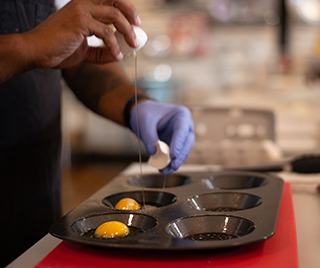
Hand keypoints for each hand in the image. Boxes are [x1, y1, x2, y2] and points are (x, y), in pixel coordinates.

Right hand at [23, 0, 140, 68]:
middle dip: (131, 12)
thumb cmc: (57, 49)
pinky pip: (106, 33)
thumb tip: (118, 56)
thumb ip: (101, 52)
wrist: (36, 51)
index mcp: (83, 6)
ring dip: (127, 31)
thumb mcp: (85, 51)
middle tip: (138, 28)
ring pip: (114, 15)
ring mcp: (81, 10)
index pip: (109, 1)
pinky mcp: (80, 22)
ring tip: (133, 45)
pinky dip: (114, 45)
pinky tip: (117, 55)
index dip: (125, 9)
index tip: (135, 23)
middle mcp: (83, 3)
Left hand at [130, 100, 194, 174]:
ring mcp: (181, 137)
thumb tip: (154, 153)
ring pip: (182, 152)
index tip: (174, 155)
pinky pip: (175, 156)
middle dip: (181, 156)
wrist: (143, 115)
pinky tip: (162, 169)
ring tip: (164, 171)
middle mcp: (185, 127)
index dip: (179, 143)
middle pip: (187, 143)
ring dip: (175, 163)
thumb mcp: (144, 122)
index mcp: (182, 115)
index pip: (183, 130)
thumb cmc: (146, 113)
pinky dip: (169, 163)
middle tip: (173, 166)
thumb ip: (149, 136)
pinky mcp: (175, 146)